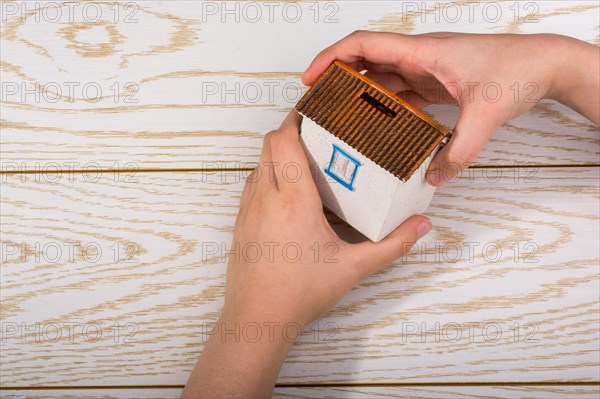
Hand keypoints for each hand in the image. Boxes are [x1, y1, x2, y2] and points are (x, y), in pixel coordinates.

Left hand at [182, 110, 431, 397]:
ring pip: (258, 162)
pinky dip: (267, 173)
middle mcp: (266, 196)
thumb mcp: (353, 268)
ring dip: (277, 153)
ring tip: (306, 159)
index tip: (316, 111)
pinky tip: (288, 190)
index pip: (283, 140)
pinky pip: (252, 183)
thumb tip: (421, 225)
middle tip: (318, 134)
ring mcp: (248, 208)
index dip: (295, 118)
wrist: (257, 318)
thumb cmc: (301, 293)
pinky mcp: (241, 221)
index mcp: (293, 200)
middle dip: (290, 131)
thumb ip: (392, 245)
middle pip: (269, 144)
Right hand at [302, 31, 599, 185]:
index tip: (311, 77)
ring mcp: (427, 70)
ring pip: (381, 78)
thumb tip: (432, 177)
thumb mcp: (486, 114)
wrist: (546, 64)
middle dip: (337, 78)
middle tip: (319, 103)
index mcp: (422, 52)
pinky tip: (381, 127)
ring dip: (360, 95)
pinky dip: (385, 107)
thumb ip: (459, 150)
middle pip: (365, 61)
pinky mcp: (436, 84)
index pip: (363, 45)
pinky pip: (401, 93)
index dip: (331, 58)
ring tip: (341, 118)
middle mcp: (420, 58)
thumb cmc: (519, 69)